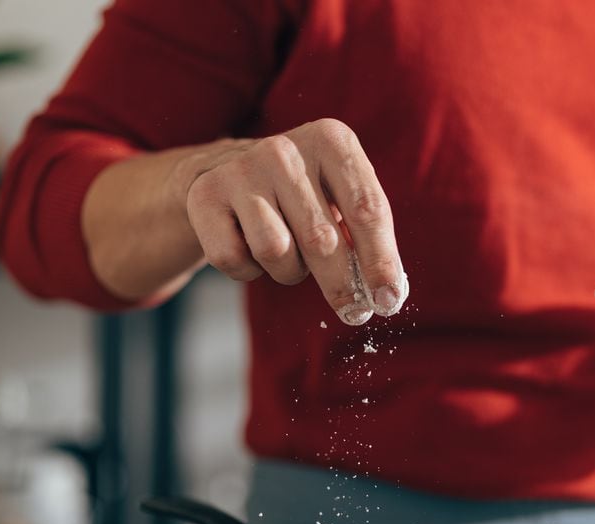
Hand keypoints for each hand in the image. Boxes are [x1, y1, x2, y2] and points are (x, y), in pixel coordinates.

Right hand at [184, 118, 406, 324]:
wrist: (225, 171)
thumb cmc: (302, 195)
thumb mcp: (340, 198)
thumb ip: (366, 237)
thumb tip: (386, 292)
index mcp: (331, 140)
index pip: (367, 209)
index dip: (381, 261)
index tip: (388, 300)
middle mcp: (285, 149)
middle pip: (323, 240)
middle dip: (342, 286)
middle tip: (354, 312)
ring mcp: (241, 170)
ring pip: (277, 253)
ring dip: (289, 271)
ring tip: (288, 254)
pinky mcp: (205, 195)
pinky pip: (237, 260)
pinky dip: (248, 271)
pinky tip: (249, 247)